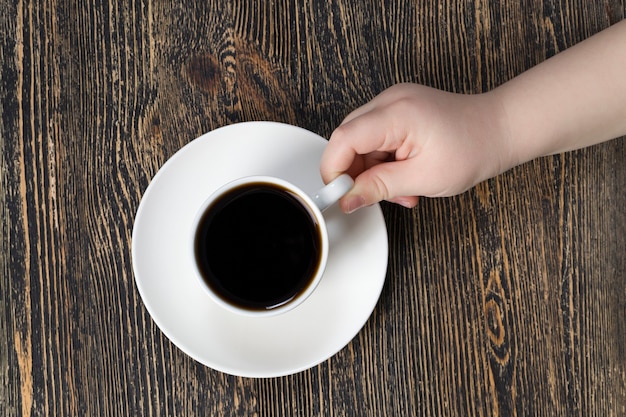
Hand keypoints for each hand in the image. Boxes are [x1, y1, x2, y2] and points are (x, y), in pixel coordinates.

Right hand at [320, 83, 510, 212]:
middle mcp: (391, 101)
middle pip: (348, 139)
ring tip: (401, 191)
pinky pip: (376, 138)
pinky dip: (383, 162)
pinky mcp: (399, 110)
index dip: (334, 170)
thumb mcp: (424, 178)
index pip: (344, 139)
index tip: (341, 195)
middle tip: (373, 196)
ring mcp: (394, 102)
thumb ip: (379, 188)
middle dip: (355, 174)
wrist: (500, 131)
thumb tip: (348, 199)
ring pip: (361, 142)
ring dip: (372, 172)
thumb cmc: (473, 149)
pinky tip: (403, 177)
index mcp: (397, 113)